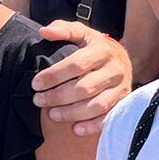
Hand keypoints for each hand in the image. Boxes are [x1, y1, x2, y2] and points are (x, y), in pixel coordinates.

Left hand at [34, 21, 132, 135]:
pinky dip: (92, 126)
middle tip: (38, 100)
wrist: (121, 59)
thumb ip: (64, 30)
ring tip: (52, 114)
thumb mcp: (82, 33)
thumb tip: (44, 31)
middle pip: (84, 88)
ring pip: (96, 105)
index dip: (54, 75)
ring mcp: (121, 88)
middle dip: (58, 96)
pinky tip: (75, 129)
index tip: (35, 83)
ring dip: (72, 113)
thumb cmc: (94, 47)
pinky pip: (109, 118)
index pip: (76, 64)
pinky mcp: (123, 103)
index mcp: (102, 50)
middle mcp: (115, 69)